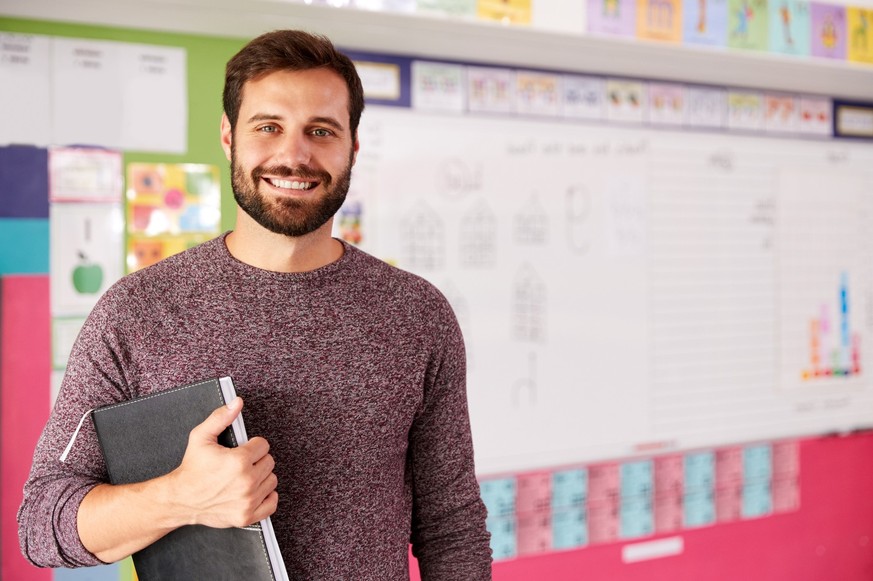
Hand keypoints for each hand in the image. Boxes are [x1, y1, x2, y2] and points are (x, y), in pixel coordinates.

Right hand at [167, 397, 278, 527]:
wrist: (180, 499)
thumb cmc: (191, 469)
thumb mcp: (201, 437)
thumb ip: (221, 417)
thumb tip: (237, 402)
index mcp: (239, 461)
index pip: (263, 445)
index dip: (252, 445)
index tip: (243, 449)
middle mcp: (247, 482)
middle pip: (269, 462)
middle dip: (257, 460)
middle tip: (242, 463)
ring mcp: (248, 500)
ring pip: (272, 481)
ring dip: (261, 477)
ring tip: (245, 476)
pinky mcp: (247, 516)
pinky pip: (272, 504)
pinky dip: (266, 498)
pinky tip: (254, 491)